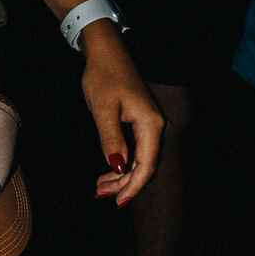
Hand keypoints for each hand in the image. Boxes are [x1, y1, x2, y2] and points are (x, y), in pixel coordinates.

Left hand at [80, 26, 164, 205]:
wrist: (106, 52)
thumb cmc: (104, 76)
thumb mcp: (102, 109)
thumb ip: (111, 139)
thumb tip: (119, 167)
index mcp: (151, 124)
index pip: (147, 165)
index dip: (133, 187)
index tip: (117, 203)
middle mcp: (155, 126)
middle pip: (145, 166)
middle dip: (124, 185)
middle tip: (100, 195)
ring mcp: (148, 124)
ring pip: (140, 160)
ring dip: (122, 176)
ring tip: (99, 187)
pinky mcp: (139, 122)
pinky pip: (135, 150)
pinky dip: (122, 163)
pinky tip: (108, 171)